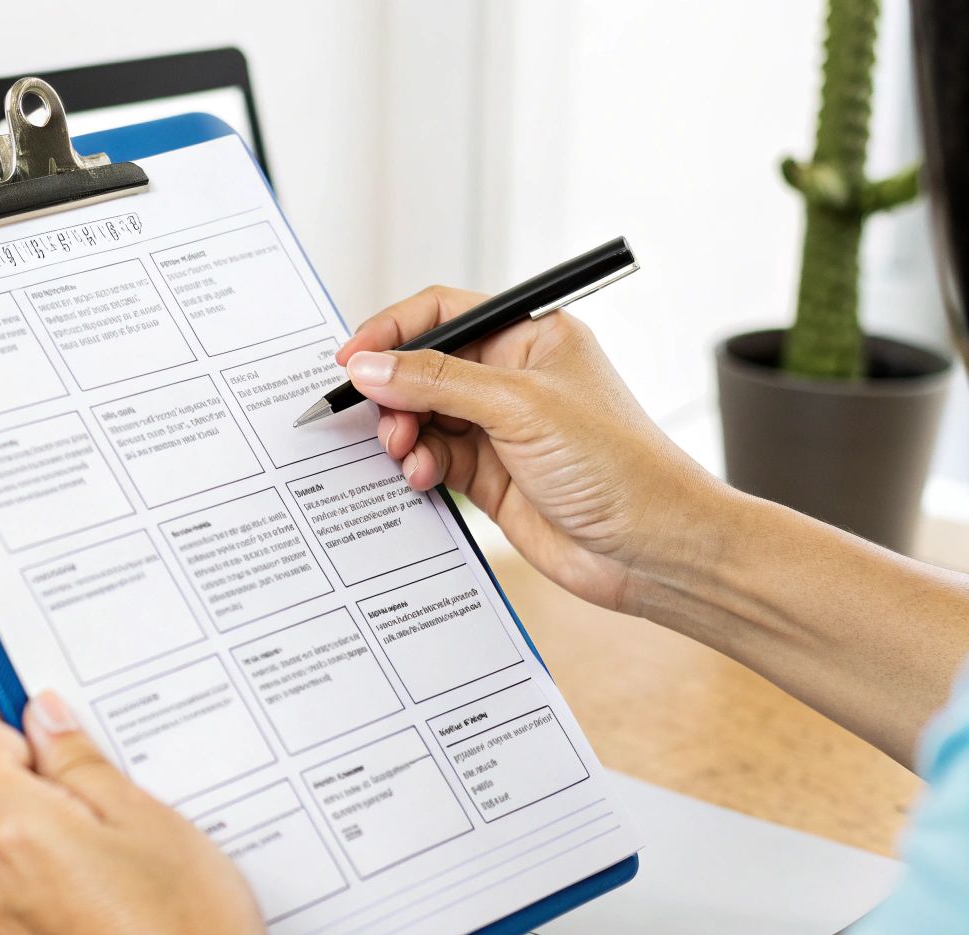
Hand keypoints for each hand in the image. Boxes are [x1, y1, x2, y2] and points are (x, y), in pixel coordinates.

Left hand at [0, 692, 296, 934]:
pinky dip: (75, 907)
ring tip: (141, 876)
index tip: (58, 734)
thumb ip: (83, 762)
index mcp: (14, 833)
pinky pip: (38, 917)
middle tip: (127, 815)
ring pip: (22, 863)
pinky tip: (133, 920)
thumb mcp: (150, 821)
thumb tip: (46, 720)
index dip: (16, 727)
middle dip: (55, 798)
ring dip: (68, 855)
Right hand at [333, 285, 725, 613]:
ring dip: (404, 434)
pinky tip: (423, 479)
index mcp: (530, 337)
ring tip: (406, 455)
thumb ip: (437, 382)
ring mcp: (499, 428)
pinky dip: (419, 466)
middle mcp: (512, 378)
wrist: (654, 550)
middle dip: (393, 392)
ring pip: (422, 417)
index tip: (351, 358)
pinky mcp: (490, 475)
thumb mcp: (521, 408)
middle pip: (423, 367)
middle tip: (380, 419)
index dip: (392, 330)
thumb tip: (370, 365)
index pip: (444, 312)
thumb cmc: (619, 466)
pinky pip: (433, 459)